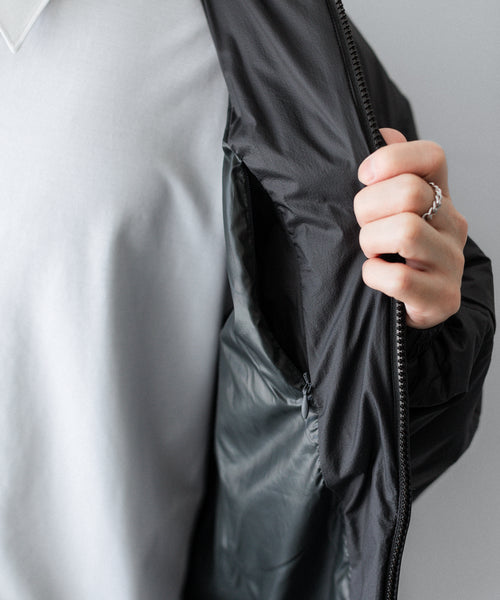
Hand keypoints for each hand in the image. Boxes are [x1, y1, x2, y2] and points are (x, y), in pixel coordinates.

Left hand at [354, 128, 467, 328]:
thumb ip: (388, 173)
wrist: (414, 306)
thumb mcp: (389, 210)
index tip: (365, 177)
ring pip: (405, 231)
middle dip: (369, 208)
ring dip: (371, 242)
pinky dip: (373, 275)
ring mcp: (451, 262)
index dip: (392, 160)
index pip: (432, 156)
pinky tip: (374, 275)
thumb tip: (381, 132)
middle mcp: (451, 224)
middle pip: (410, 192)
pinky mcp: (442, 297)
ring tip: (371, 252)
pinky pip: (398, 277)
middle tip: (364, 225)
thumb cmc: (394, 253)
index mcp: (438, 197)